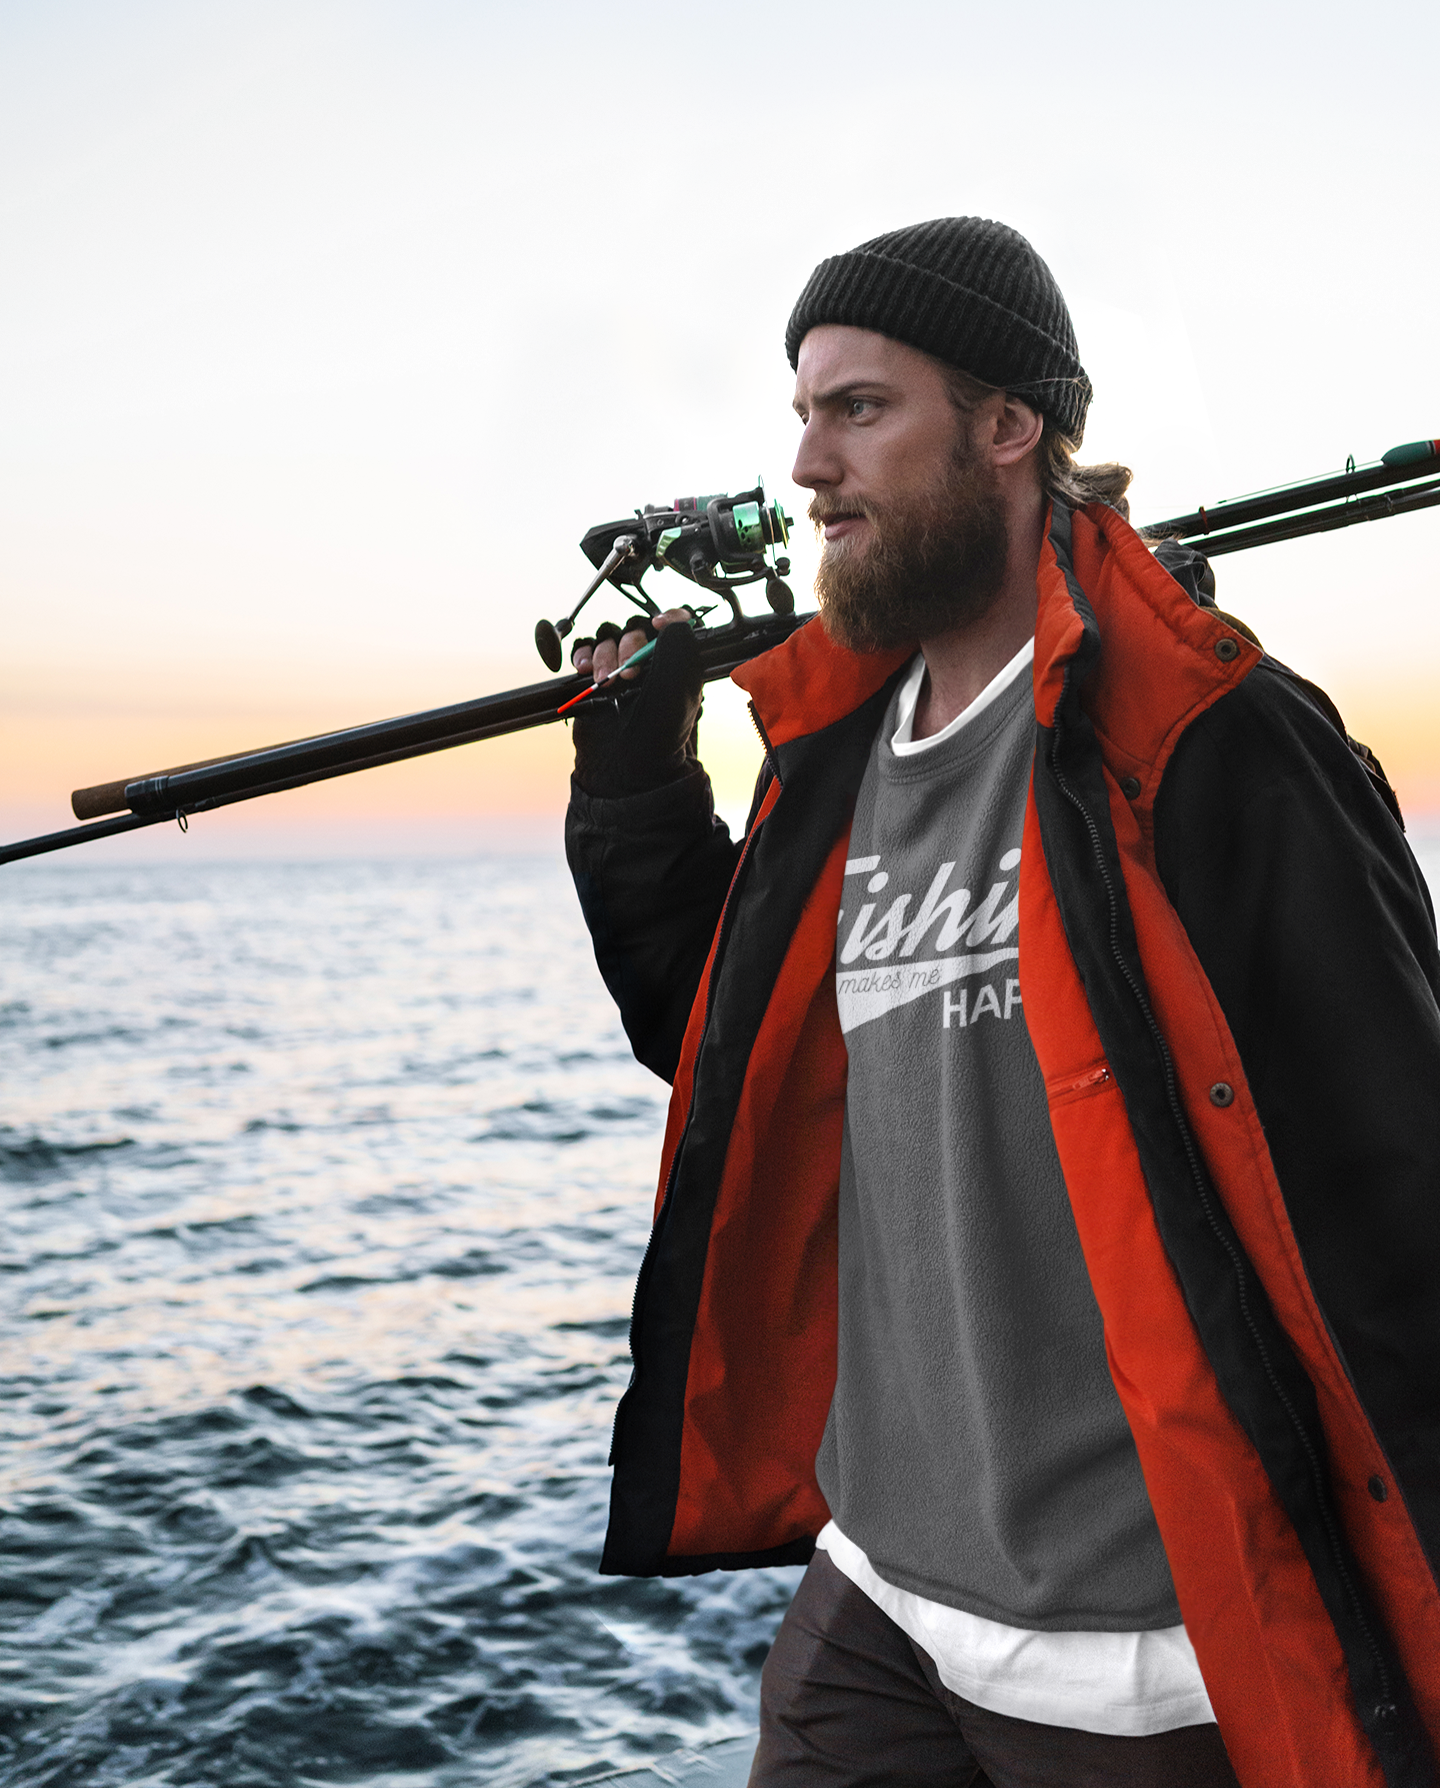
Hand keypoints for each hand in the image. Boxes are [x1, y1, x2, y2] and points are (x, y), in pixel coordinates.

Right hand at [570, 609, 703, 797]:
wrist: (626, 768)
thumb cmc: (659, 737)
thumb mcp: (679, 694)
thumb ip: (679, 653)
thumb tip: (672, 623)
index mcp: (677, 663)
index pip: (675, 624)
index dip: (667, 617)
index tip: (658, 624)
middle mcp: (650, 661)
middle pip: (635, 628)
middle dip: (629, 646)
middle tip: (628, 674)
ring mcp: (621, 667)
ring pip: (608, 637)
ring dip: (603, 654)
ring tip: (604, 682)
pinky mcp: (595, 676)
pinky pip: (584, 650)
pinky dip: (581, 653)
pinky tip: (583, 670)